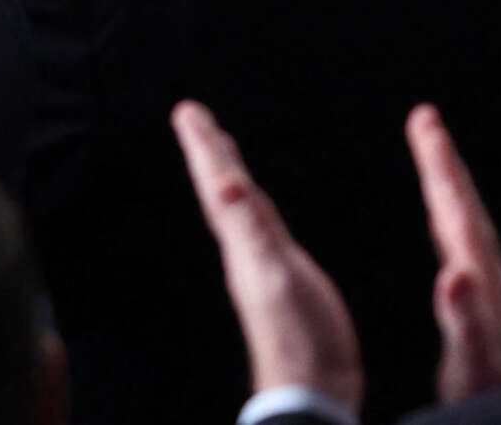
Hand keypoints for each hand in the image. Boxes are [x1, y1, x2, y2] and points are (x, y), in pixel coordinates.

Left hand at [174, 100, 364, 414]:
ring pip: (234, 208)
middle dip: (209, 152)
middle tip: (194, 119)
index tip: (188, 111)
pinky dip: (252, 207)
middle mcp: (243, 251)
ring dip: (226, 175)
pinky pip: (256, 228)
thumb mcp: (278, 277)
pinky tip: (258, 211)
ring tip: (222, 152)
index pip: (219, 185)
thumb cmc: (300, 338)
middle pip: (220, 191)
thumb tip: (224, 183)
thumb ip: (252, 230)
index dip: (206, 147)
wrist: (311, 389)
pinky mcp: (277, 281)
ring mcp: (258, 266)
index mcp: (243, 243)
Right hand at [410, 104, 500, 400]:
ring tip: (433, 163)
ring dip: (450, 192)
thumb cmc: (496, 400)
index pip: (459, 213)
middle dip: (445, 165)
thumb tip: (455, 274)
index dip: (440, 166)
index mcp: (485, 288)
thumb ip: (466, 321)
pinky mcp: (493, 315)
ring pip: (471, 230)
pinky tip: (448, 236)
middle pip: (467, 212)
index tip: (425, 121)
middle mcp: (495, 285)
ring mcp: (497, 299)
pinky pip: (469, 253)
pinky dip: (454, 228)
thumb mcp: (476, 366)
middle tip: (425, 121)